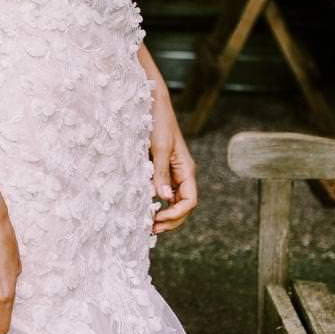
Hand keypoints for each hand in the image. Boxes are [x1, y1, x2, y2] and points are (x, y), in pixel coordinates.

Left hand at [149, 80, 197, 233]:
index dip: (177, 214)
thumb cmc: (158, 122)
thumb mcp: (158, 148)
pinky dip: (156, 203)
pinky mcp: (161, 169)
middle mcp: (182, 173)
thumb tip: (163, 198)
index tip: (158, 219)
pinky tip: (144, 209)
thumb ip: (161, 173)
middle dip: (171, 220)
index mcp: (187, 169)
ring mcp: (172, 172)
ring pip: (173, 200)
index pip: (190, 200)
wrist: (151, 103)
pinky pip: (163, 191)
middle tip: (151, 230)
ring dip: (164, 214)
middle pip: (183, 205)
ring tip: (148, 225)